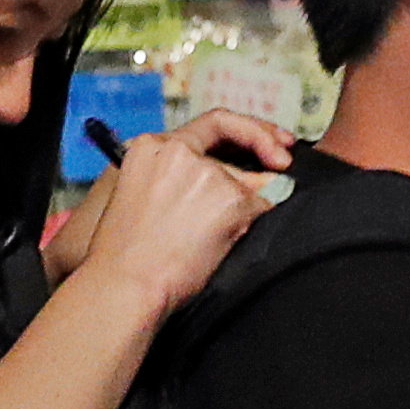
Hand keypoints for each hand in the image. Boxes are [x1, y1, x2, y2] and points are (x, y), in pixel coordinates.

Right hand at [55, 113, 291, 312]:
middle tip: (284, 162)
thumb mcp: (141, 196)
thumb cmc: (130, 256)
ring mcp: (206, 173)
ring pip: (251, 183)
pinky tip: (220, 245)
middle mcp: (178, 151)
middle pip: (239, 142)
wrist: (126, 284)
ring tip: (212, 240)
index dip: (248, 129)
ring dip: (244, 208)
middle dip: (268, 147)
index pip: (213, 124)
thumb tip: (241, 178)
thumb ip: (180, 176)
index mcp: (150, 147)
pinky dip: (250, 226)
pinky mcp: (230, 198)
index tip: (273, 140)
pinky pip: (261, 207)